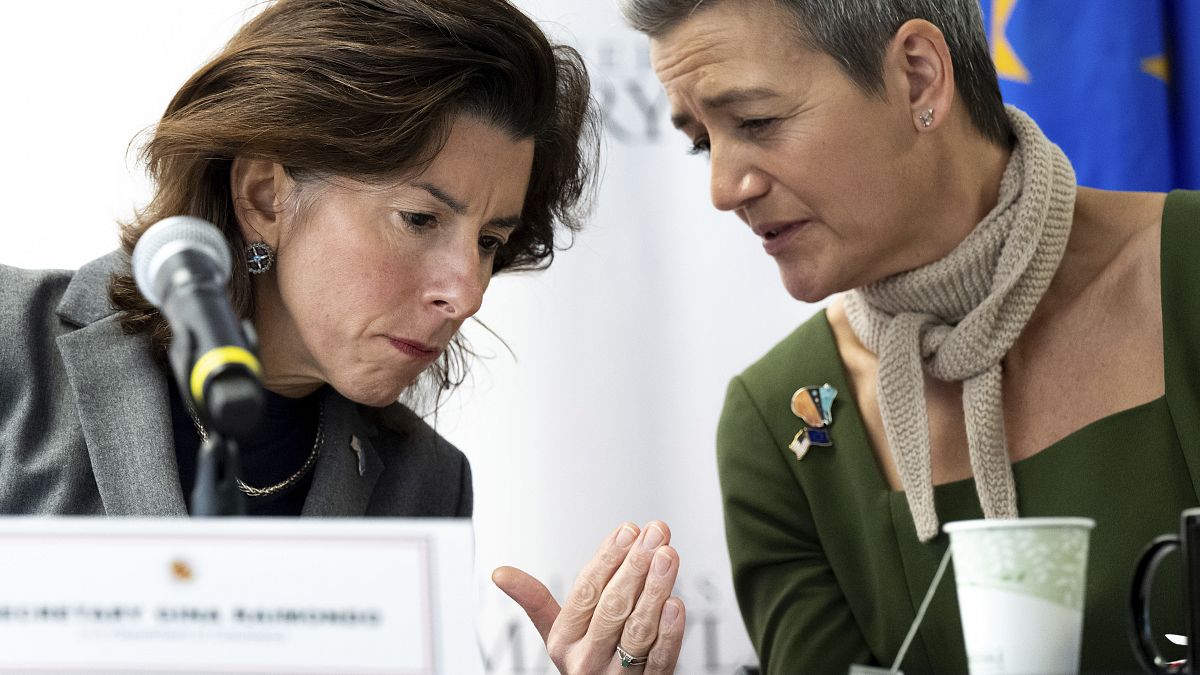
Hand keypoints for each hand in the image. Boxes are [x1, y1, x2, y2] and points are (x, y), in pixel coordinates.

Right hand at [493, 521, 684, 673]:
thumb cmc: (586, 660)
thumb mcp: (556, 633)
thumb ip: (536, 600)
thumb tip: (499, 572)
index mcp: (563, 641)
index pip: (586, 592)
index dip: (607, 558)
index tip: (628, 529)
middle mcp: (586, 660)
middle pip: (612, 607)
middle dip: (635, 565)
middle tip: (654, 533)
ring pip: (637, 630)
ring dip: (655, 589)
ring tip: (668, 556)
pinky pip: (660, 659)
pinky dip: (669, 632)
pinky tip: (676, 604)